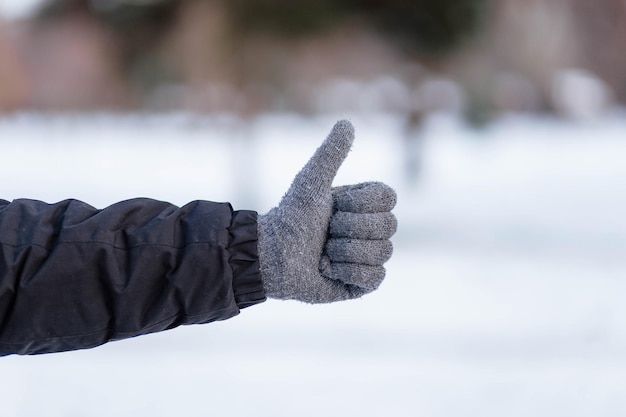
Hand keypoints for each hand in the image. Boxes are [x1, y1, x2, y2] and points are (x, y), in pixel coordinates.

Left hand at [258, 120, 396, 302]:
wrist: (271, 257)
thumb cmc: (290, 217)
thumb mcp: (311, 182)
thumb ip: (330, 154)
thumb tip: (347, 123)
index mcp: (364, 204)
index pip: (389, 198)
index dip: (361, 204)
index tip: (335, 206)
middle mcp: (371, 229)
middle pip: (389, 226)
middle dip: (349, 229)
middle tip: (326, 232)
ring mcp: (369, 256)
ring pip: (383, 252)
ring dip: (345, 252)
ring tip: (324, 252)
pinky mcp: (363, 282)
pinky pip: (375, 277)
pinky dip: (347, 273)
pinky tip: (328, 270)